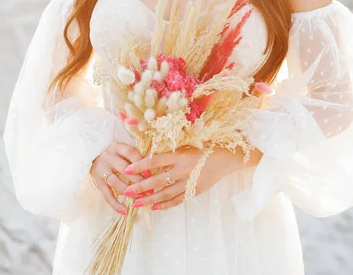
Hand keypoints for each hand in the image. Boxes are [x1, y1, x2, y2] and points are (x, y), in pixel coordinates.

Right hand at [90, 142, 150, 215]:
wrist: (93, 156)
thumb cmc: (115, 155)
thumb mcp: (123, 151)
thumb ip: (135, 157)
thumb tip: (154, 168)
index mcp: (117, 147)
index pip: (131, 153)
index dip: (141, 163)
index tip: (150, 174)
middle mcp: (108, 157)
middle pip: (124, 168)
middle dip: (138, 180)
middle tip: (149, 189)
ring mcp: (102, 170)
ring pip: (115, 182)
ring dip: (129, 191)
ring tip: (140, 198)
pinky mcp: (98, 182)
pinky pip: (107, 195)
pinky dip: (115, 204)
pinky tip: (125, 211)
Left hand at [120, 146, 239, 211]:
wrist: (226, 158)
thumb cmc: (204, 147)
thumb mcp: (187, 145)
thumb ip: (170, 152)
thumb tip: (150, 157)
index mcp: (180, 155)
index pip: (154, 161)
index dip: (139, 166)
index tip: (126, 170)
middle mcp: (183, 169)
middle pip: (157, 181)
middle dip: (140, 187)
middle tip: (127, 192)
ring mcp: (189, 182)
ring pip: (166, 194)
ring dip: (150, 199)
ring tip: (137, 203)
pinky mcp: (195, 191)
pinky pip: (177, 200)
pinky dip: (165, 205)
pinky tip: (155, 208)